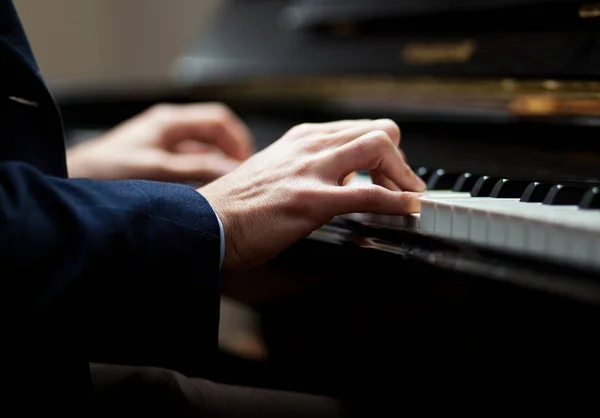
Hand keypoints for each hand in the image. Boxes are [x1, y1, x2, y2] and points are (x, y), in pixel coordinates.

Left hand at [67, 103, 253, 181]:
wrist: (73, 181)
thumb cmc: (105, 171)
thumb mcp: (157, 169)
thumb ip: (196, 168)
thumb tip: (232, 171)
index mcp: (170, 121)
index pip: (219, 119)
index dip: (239, 140)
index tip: (248, 163)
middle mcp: (169, 128)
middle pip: (215, 133)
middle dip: (232, 152)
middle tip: (243, 176)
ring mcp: (163, 143)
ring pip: (204, 148)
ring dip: (219, 164)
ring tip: (229, 185)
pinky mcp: (158, 159)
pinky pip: (191, 162)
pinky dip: (204, 173)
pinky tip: (207, 191)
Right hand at [199, 119, 426, 269]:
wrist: (209, 223)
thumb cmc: (239, 205)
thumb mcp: (277, 170)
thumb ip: (309, 168)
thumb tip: (341, 181)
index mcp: (303, 139)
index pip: (361, 129)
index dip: (385, 152)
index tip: (390, 174)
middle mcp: (311, 146)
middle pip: (379, 131)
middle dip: (400, 160)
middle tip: (402, 185)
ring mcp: (312, 170)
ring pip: (379, 148)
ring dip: (403, 175)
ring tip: (406, 196)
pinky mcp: (312, 200)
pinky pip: (370, 195)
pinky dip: (397, 201)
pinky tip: (406, 209)